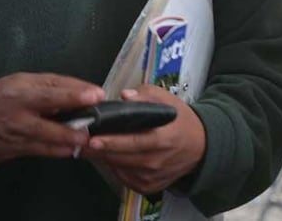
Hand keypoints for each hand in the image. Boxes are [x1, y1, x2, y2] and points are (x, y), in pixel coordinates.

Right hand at [0, 72, 105, 163]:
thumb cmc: (4, 95)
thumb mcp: (25, 81)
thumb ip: (55, 84)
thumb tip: (85, 89)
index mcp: (22, 91)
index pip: (50, 92)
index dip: (74, 94)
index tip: (96, 95)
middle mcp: (18, 114)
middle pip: (46, 122)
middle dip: (69, 128)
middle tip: (89, 130)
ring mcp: (16, 135)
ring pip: (44, 141)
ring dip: (66, 143)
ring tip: (85, 141)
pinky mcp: (15, 149)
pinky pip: (39, 151)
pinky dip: (56, 151)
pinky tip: (71, 150)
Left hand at [82, 85, 205, 194]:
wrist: (202, 146)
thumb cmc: (181, 120)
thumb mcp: (168, 100)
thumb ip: (145, 95)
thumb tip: (124, 96)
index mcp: (163, 137)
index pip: (134, 141)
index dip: (112, 141)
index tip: (93, 138)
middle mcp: (157, 160)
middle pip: (121, 157)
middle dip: (98, 150)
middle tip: (79, 142)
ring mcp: (152, 176)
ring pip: (119, 168)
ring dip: (103, 158)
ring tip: (89, 147)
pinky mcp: (149, 186)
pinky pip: (124, 178)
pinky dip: (115, 167)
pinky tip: (109, 156)